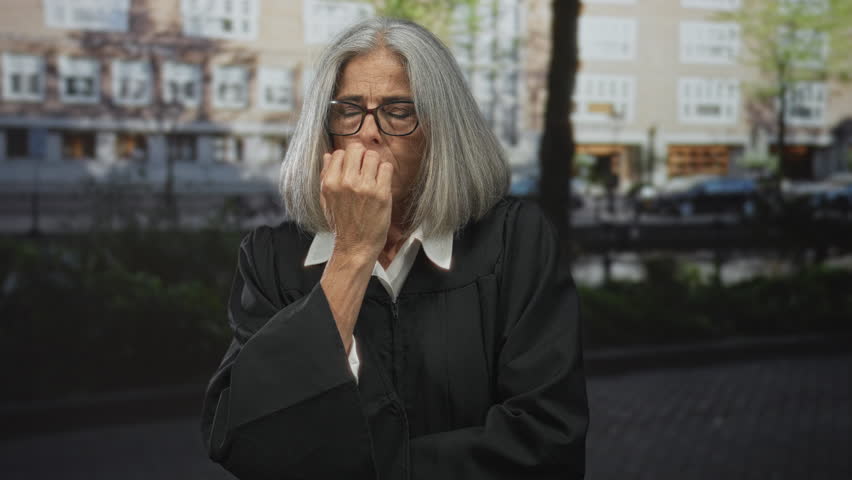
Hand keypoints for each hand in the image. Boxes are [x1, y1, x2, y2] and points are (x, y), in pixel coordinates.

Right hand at [320, 143, 393, 262]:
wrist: (355, 246)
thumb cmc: (341, 224)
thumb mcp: (326, 200)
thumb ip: (325, 176)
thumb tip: (328, 155)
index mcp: (330, 183)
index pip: (339, 153)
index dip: (347, 159)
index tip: (352, 168)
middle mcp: (346, 182)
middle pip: (357, 149)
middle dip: (362, 157)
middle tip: (365, 169)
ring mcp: (364, 187)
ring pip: (373, 156)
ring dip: (375, 164)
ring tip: (374, 176)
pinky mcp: (381, 193)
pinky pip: (386, 168)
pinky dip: (385, 172)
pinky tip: (382, 182)